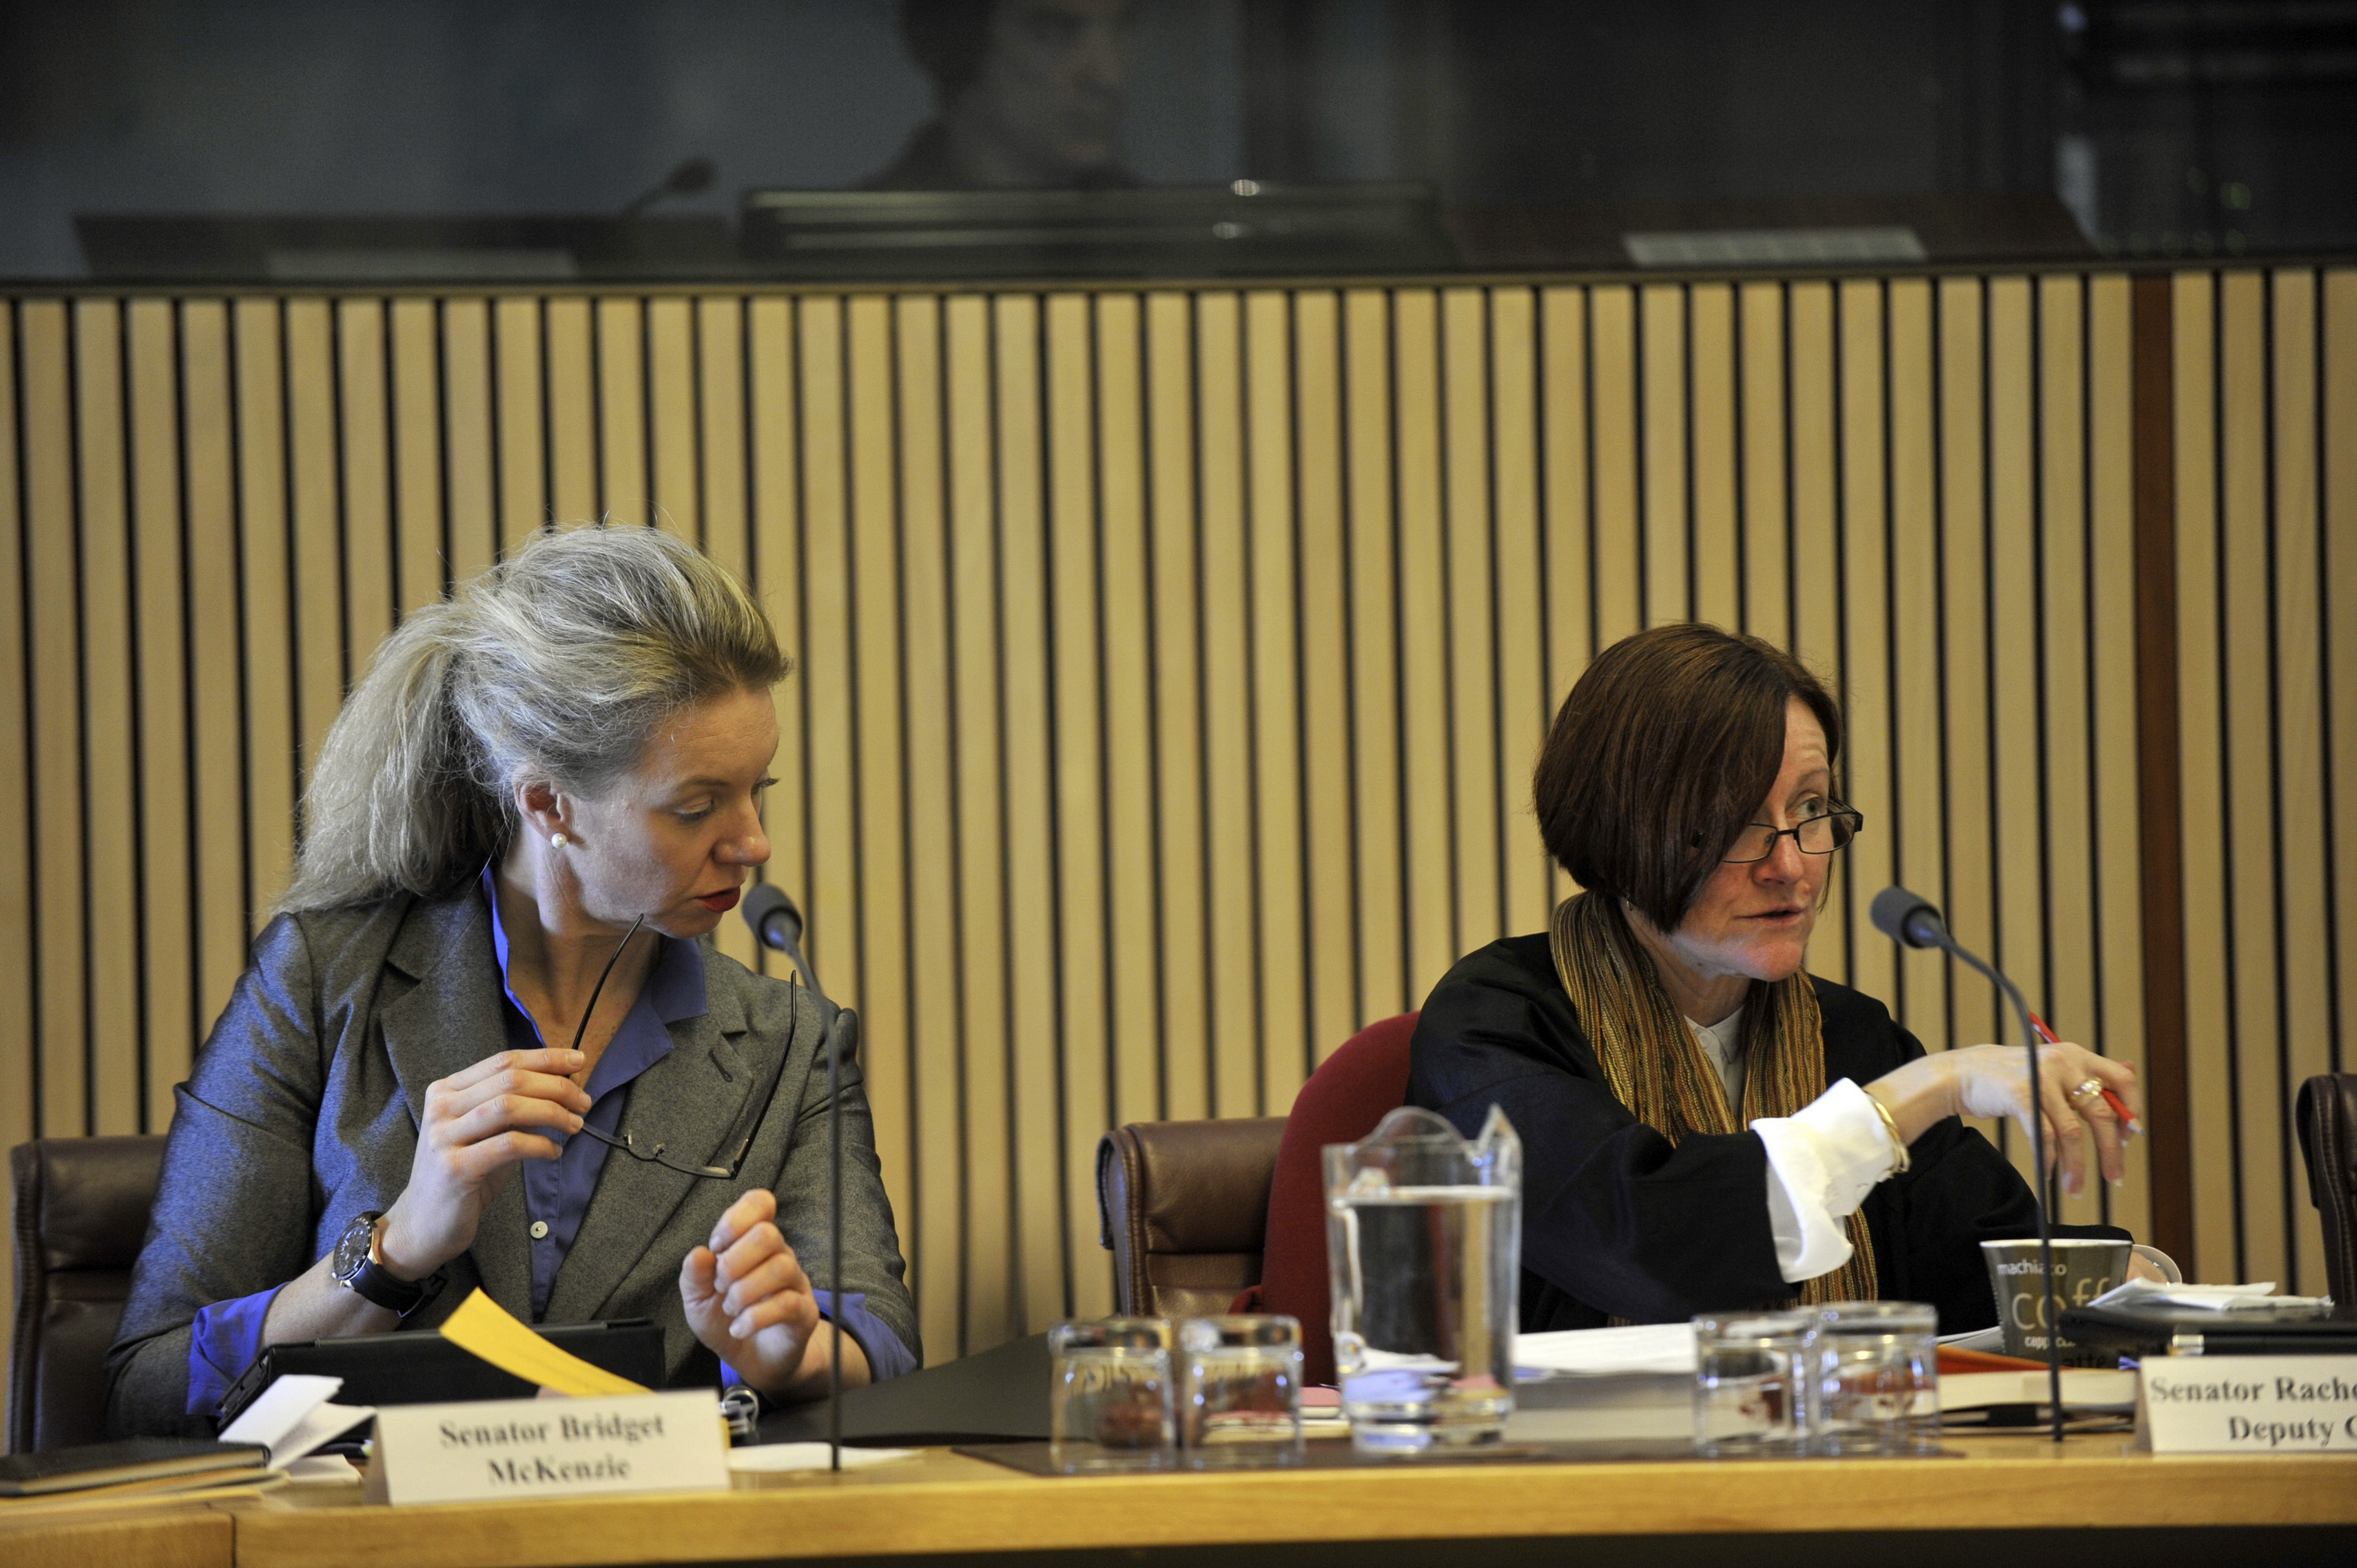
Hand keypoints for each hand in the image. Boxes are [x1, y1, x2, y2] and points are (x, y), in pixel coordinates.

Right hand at [379, 1047, 589, 1278]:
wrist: (422, 1224)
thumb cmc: (463, 1174)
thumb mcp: (484, 1132)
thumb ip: (511, 1107)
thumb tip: (561, 1085)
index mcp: (447, 1091)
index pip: (503, 1061)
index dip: (545, 1058)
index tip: (578, 1062)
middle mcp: (441, 1107)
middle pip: (511, 1080)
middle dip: (556, 1087)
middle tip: (583, 1102)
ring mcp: (444, 1137)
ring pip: (509, 1106)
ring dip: (552, 1112)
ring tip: (575, 1124)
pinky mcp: (456, 1168)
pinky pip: (509, 1144)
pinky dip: (540, 1144)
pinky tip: (553, 1152)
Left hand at [679, 1189, 823, 1396]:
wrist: (751, 1361)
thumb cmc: (725, 1321)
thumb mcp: (697, 1299)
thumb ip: (694, 1275)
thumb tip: (700, 1253)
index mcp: (751, 1243)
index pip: (759, 1203)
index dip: (736, 1219)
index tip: (718, 1247)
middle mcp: (778, 1255)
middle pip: (768, 1233)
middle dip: (735, 1262)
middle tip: (721, 1286)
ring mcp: (795, 1283)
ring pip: (781, 1267)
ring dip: (744, 1292)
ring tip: (730, 1309)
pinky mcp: (804, 1312)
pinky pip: (788, 1303)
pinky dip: (755, 1318)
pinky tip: (739, 1328)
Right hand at [1867, 1041, 2140, 1197]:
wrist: (1961, 1073)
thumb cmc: (2009, 1077)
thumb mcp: (2050, 1071)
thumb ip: (2083, 1079)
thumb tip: (2128, 1088)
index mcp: (2076, 1054)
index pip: (2122, 1079)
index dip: (2131, 1111)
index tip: (2129, 1138)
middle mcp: (2064, 1062)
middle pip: (2102, 1114)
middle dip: (2112, 1152)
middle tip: (2115, 1177)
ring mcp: (2041, 1078)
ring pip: (2073, 1132)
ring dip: (2078, 1166)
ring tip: (2076, 1188)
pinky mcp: (2021, 1096)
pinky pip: (2045, 1137)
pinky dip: (2050, 1160)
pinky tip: (2049, 1172)